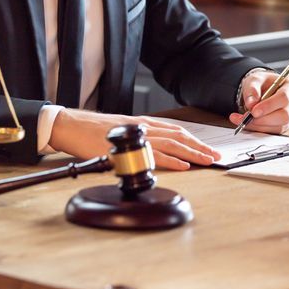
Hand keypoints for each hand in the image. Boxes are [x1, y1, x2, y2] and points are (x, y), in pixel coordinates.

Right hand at [48, 109, 220, 170]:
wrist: (72, 126)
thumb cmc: (92, 130)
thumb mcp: (122, 131)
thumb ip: (139, 138)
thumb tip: (155, 152)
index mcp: (144, 123)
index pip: (177, 130)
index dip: (195, 140)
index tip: (208, 149)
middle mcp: (144, 127)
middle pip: (180, 136)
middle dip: (200, 147)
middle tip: (216, 156)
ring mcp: (137, 135)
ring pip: (172, 144)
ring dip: (193, 153)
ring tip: (207, 161)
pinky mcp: (128, 147)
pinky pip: (155, 153)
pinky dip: (172, 160)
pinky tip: (184, 165)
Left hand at [228, 69, 288, 133]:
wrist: (262, 90)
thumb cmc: (263, 83)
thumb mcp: (255, 79)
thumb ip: (252, 89)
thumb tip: (251, 103)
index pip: (284, 97)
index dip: (269, 105)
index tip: (254, 110)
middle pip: (286, 115)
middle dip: (265, 118)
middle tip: (248, 117)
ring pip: (280, 126)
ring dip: (260, 125)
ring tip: (244, 119)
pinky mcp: (286, 126)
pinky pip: (274, 131)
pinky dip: (259, 129)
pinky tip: (249, 123)